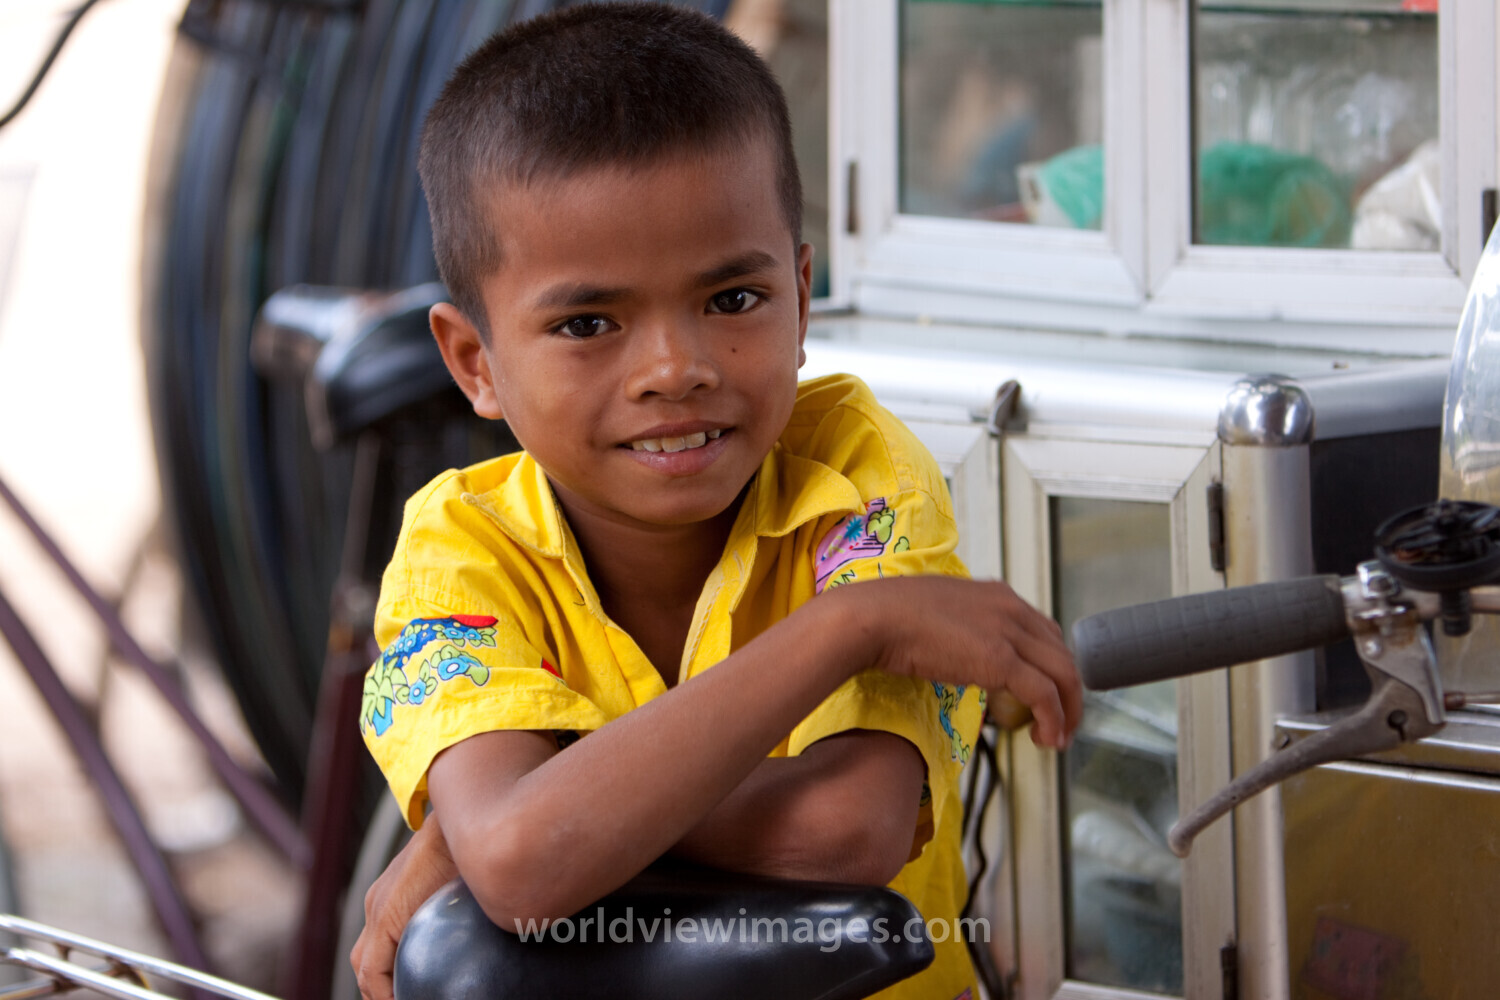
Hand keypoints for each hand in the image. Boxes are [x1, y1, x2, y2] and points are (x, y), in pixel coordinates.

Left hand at [351, 813, 457, 999]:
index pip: (379, 948)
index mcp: (391, 898)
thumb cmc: (470, 852)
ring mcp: (377, 909)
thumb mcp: (458, 886)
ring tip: (402, 999)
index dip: (389, 976)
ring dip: (380, 991)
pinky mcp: (385, 915)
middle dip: (380, 988)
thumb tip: (480, 923)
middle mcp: (377, 904)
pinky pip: (372, 969)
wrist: (462, 826)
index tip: (408, 987)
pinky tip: (402, 997)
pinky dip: (382, 989)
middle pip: (365, 961)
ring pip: (364, 968)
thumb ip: (451, 907)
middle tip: (402, 996)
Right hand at [842, 576, 1082, 749]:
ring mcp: (1009, 632)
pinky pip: (1045, 694)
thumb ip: (961, 629)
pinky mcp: (1001, 660)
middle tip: (1061, 722)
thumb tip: (958, 652)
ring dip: (1068, 710)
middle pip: (1061, 653)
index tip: (1047, 692)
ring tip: (1057, 738)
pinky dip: (1053, 719)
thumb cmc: (889, 618)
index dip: (1052, 665)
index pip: (1044, 631)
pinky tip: (1047, 738)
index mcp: (998, 595)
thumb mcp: (939, 615)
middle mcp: (1012, 609)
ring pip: (1063, 674)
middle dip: (1069, 692)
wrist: (873, 619)